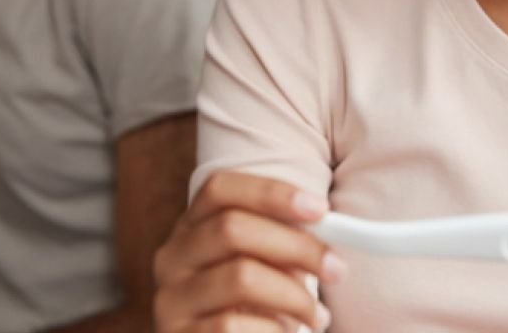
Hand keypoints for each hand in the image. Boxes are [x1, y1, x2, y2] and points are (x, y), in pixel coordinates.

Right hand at [152, 172, 346, 331]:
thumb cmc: (251, 309)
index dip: (270, 193)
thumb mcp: (261, 268)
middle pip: (232, 228)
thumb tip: (331, 229)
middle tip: (336, 269)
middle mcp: (173, 258)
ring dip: (294, 296)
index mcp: (192, 228)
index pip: (219, 189)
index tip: (320, 209)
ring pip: (240, 277)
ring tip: (317, 316)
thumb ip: (283, 244)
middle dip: (296, 246)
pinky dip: (273, 330)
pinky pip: (231, 326)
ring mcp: (171, 299)